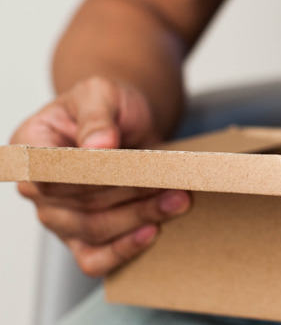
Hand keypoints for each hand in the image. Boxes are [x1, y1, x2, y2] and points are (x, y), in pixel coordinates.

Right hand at [12, 77, 190, 276]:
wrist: (127, 121)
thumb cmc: (109, 105)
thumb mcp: (102, 93)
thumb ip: (97, 118)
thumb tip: (98, 145)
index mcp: (31, 147)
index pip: (54, 174)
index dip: (93, 176)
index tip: (132, 168)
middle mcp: (37, 187)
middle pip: (80, 205)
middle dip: (132, 195)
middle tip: (175, 186)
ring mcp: (57, 216)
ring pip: (94, 232)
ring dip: (140, 217)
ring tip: (178, 201)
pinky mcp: (80, 236)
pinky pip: (94, 259)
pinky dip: (123, 250)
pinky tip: (152, 232)